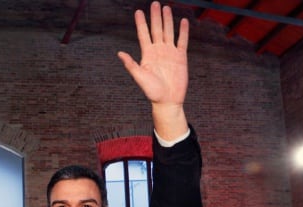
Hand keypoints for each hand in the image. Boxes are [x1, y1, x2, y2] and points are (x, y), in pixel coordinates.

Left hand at [117, 1, 188, 138]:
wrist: (167, 100)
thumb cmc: (152, 91)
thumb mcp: (139, 77)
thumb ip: (131, 64)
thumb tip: (120, 53)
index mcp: (147, 54)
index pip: (143, 35)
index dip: (141, 23)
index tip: (138, 12)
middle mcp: (158, 51)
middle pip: (156, 30)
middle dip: (155, 17)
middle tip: (154, 3)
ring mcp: (170, 53)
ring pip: (168, 32)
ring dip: (167, 20)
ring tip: (166, 8)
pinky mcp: (181, 57)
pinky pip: (182, 41)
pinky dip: (182, 31)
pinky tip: (182, 21)